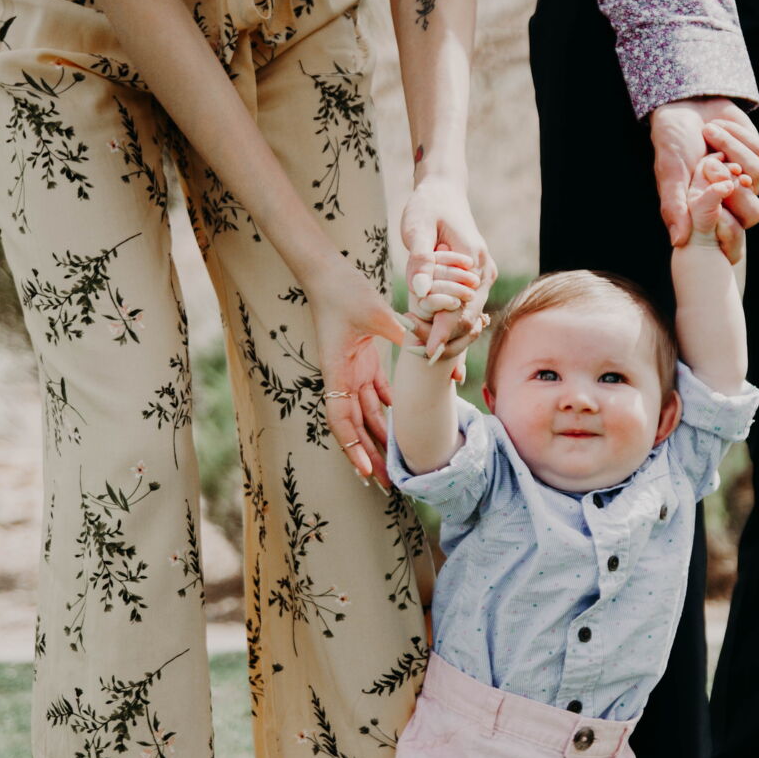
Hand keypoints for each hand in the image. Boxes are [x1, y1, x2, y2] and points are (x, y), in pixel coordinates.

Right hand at [305, 261, 407, 487]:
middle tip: (387, 485)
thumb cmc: (344, 290)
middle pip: (354, 426)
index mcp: (337, 371)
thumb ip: (402, 331)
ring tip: (398, 461)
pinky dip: (387, 409)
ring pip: (366, 413)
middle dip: (369, 456)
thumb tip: (430, 344)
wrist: (328, 272)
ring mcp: (351, 370)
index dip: (353, 448)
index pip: (341, 419)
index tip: (366, 472)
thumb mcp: (375, 312)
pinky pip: (375, 392)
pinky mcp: (362, 361)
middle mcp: (341, 377)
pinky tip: (402, 423)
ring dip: (380, 437)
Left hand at [400, 175, 496, 360]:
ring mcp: (483, 277)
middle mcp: (484, 271)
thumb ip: (421, 259)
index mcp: (472, 259)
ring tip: (429, 357)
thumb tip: (421, 291)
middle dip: (448, 341)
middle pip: (469, 318)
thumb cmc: (427, 207)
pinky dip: (453, 326)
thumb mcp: (417, 228)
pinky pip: (467, 310)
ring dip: (451, 337)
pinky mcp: (476, 281)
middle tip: (422, 359)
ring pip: (470, 318)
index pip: (460, 306)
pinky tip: (439, 344)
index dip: (444, 332)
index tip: (427, 353)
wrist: (443, 192)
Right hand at [649, 97, 758, 263]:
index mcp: (710, 213)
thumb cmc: (673, 142)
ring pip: (756, 175)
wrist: (685, 105)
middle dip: (729, 182)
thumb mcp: (670, 174)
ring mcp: (749, 179)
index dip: (727, 219)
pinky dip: (736, 135)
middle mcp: (732, 201)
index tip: (705, 185)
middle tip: (707, 162)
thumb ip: (674, 207)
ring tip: (708, 132)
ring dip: (730, 149)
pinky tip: (717, 126)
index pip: (733, 234)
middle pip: (755, 212)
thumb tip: (679, 242)